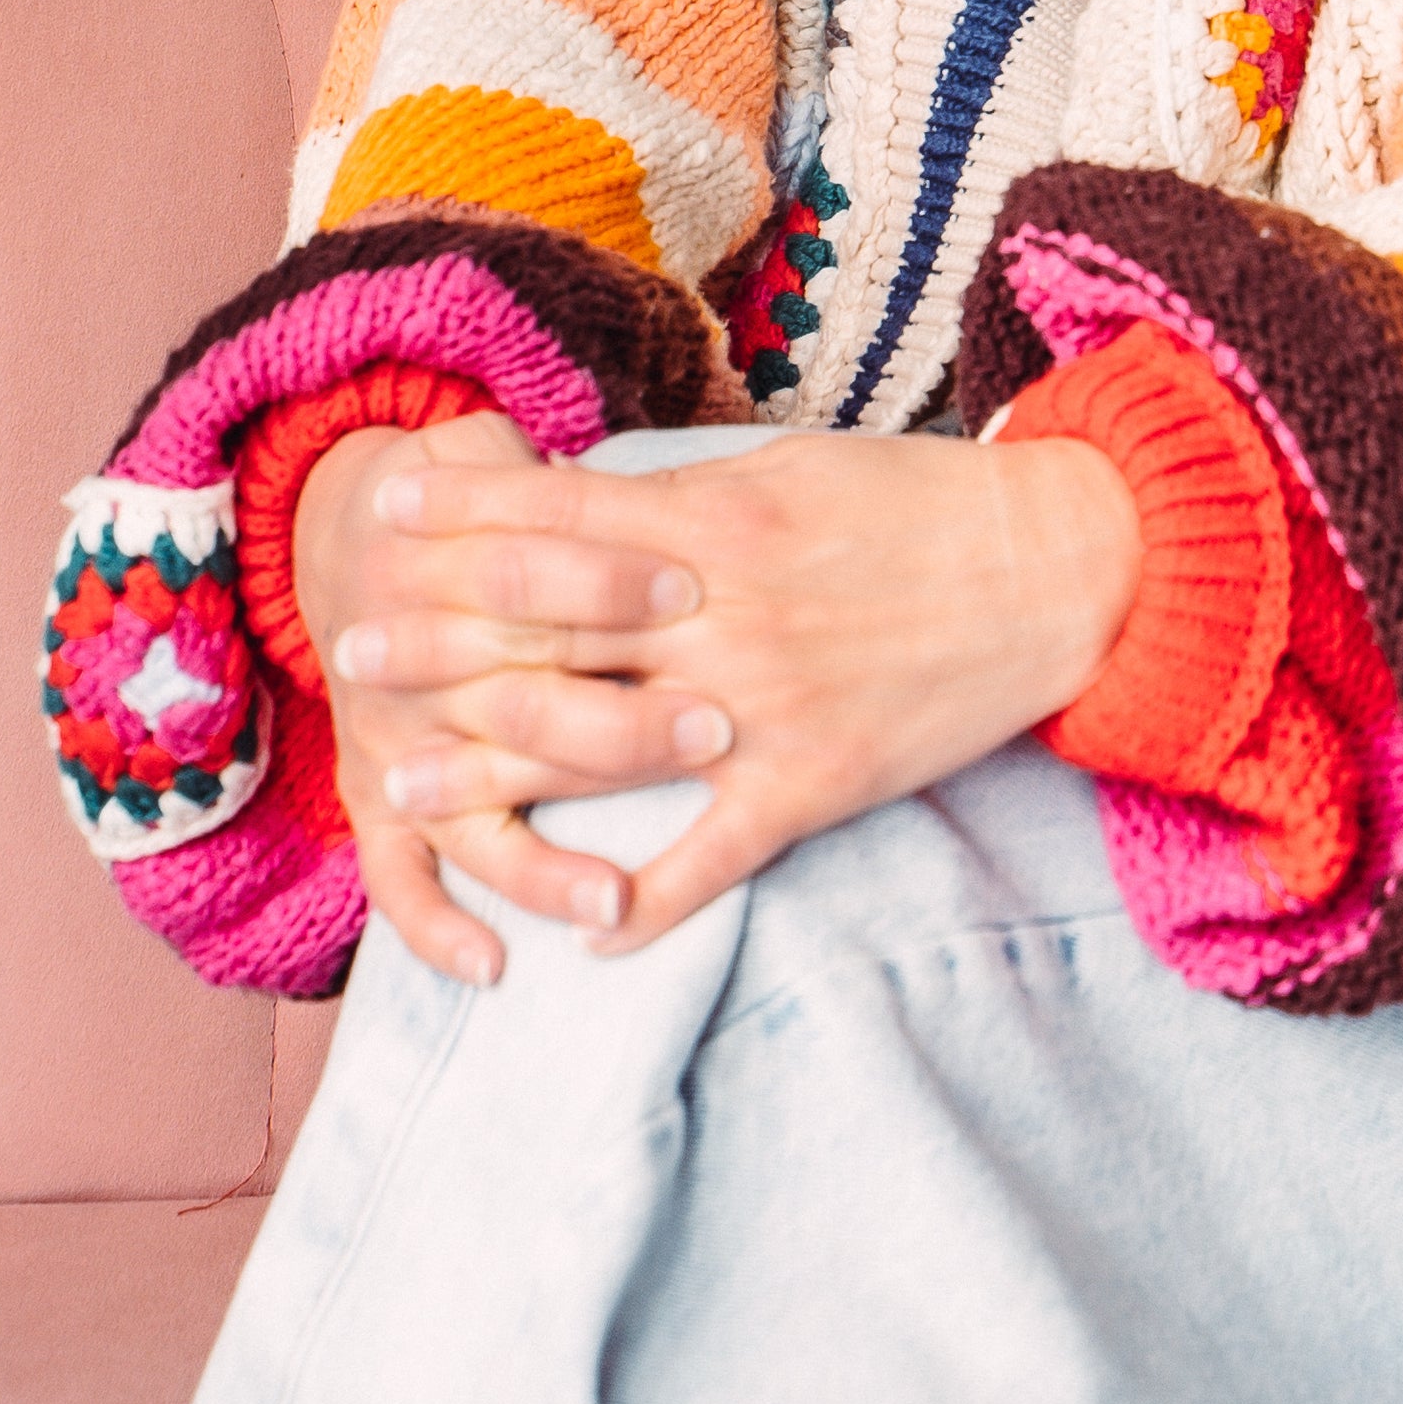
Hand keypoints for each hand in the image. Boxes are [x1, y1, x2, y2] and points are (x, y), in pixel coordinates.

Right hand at [294, 410, 723, 986]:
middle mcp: (406, 664)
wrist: (341, 528)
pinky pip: (395, 879)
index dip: (607, 574)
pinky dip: (435, 928)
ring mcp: (389, 744)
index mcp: (434, 564)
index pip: (527, 572)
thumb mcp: (488, 454)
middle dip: (618, 720)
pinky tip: (494, 965)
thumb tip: (661, 477)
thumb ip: (556, 476)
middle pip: (515, 699)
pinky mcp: (369, 802)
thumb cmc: (460, 491)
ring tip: (613, 899)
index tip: (696, 585)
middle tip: (715, 731)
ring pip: (466, 812)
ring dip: (540, 861)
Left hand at [304, 419, 1139, 977]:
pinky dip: (644, 901)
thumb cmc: (915, 503)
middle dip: (442, 641)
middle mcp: (721, 613)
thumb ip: (686, 498)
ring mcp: (762, 704)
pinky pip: (711, 855)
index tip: (384, 504)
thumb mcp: (789, 470)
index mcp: (715, 523)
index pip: (558, 516)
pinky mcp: (813, 780)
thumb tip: (590, 500)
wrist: (1051, 566)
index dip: (465, 511)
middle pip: (550, 631)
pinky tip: (580, 933)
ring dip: (492, 768)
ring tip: (403, 781)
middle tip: (352, 650)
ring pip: (600, 745)